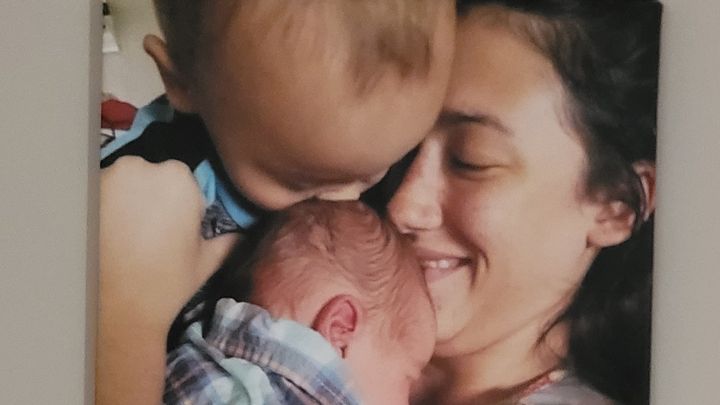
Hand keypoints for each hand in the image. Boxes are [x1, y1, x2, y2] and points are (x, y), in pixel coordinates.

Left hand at [97, 156, 205, 403]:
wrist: (117, 308)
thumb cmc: (168, 282)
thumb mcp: (206, 261)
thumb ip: (227, 241)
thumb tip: (242, 234)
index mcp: (179, 177)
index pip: (182, 179)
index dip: (181, 202)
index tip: (175, 227)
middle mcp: (141, 168)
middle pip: (149, 176)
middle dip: (151, 197)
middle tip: (150, 231)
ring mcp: (106, 178)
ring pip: (122, 183)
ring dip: (126, 201)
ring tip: (127, 236)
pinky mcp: (80, 196)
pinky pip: (97, 195)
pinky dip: (101, 209)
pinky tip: (106, 236)